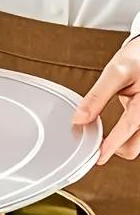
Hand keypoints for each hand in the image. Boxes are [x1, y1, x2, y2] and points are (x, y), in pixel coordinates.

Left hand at [73, 37, 139, 164]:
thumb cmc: (137, 58)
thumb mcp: (116, 72)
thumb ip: (97, 96)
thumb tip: (79, 119)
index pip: (129, 127)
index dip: (112, 144)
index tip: (98, 156)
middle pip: (134, 145)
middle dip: (116, 148)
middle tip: (97, 145)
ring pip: (135, 142)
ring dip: (121, 143)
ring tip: (105, 136)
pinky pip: (135, 135)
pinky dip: (124, 137)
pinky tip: (114, 131)